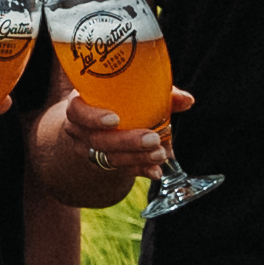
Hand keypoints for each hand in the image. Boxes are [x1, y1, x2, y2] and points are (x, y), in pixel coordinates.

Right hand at [66, 81, 189, 190]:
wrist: (96, 126)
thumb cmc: (115, 101)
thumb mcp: (128, 92)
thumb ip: (156, 93)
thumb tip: (186, 100)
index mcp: (80, 105)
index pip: (77, 111)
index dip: (93, 117)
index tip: (114, 119)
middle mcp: (81, 131)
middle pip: (99, 140)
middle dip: (127, 141)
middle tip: (153, 138)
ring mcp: (90, 151)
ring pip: (110, 159)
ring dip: (137, 158)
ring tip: (160, 154)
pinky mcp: (105, 166)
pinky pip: (122, 171)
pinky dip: (141, 170)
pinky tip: (156, 172)